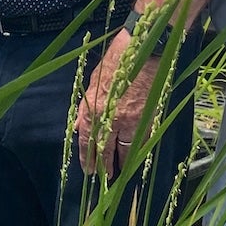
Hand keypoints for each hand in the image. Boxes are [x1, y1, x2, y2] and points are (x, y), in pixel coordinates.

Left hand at [75, 31, 155, 178]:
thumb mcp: (93, 82)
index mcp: (94, 108)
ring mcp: (132, 119)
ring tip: (120, 172)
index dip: (87, 158)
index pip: (87, 141)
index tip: (89, 170)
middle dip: (105, 166)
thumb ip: (85, 107)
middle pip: (106, 149)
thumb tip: (77, 126)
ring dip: (122, 162)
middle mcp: (111, 117)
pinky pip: (142, 139)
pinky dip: (138, 149)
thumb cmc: (116, 60)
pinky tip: (136, 155)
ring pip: (126, 149)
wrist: (144, 48)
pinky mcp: (148, 116)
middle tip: (105, 178)